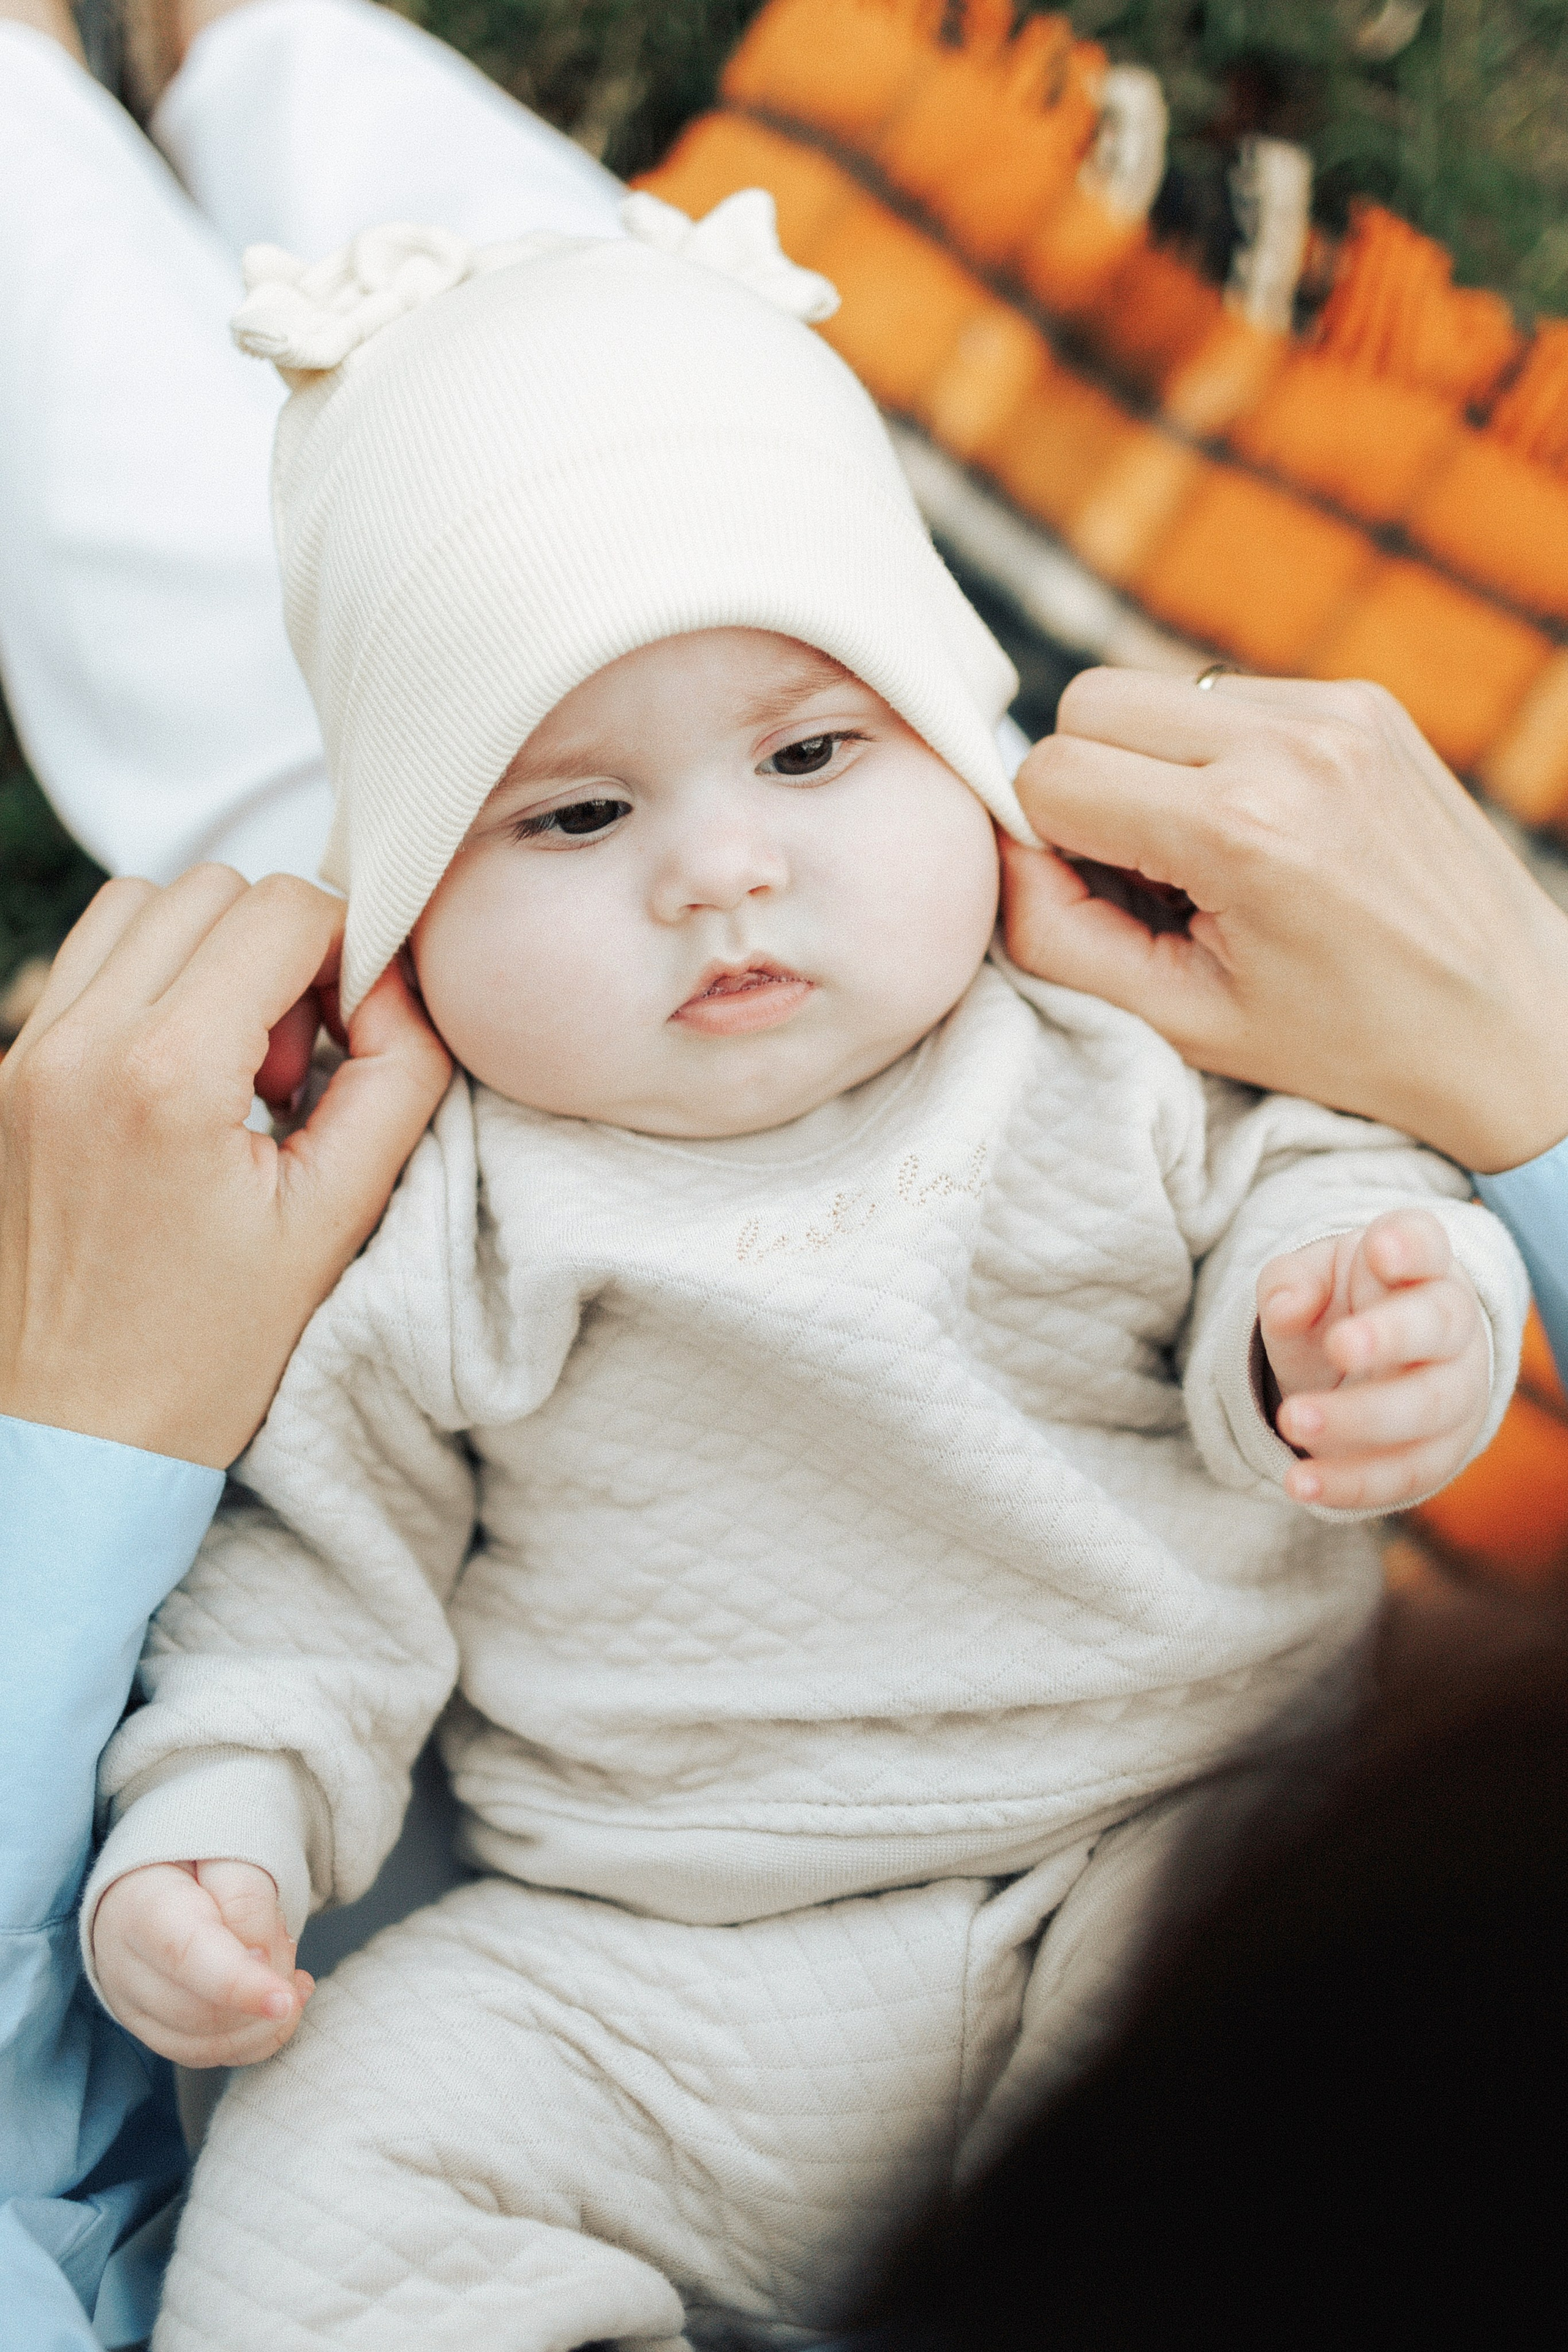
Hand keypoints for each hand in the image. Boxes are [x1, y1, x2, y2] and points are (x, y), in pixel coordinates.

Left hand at [0, 866, 449, 1465]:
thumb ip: (396, 1079)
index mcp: (165, 1075)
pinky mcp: (0, 1077)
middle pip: (210, 890)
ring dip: (206, 953)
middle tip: (299, 1062)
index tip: (362, 1029)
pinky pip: (81, 968)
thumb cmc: (204, 1350)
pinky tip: (176, 1083)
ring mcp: (22, 1056)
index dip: (352, 950)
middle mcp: (76, 1044)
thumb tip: (397, 987)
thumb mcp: (334, 1218)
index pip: (284, 911)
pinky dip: (144, 986)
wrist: (72, 1435)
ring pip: (135, 905)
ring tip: (233, 1064)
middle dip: (281, 951)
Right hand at [92, 1858, 311, 2067]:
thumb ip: (247, 1901)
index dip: (240, 1985)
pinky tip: (279, 1998)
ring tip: (284, 1965)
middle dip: (266, 1987)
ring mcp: (132, 2005)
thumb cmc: (201, 1858)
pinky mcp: (150, 2030)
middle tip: (287, 1943)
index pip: (189, 1957)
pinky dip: (256, 2036)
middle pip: (202, 2010)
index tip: (285, 1999)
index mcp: (141, 1906)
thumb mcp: (230, 1853)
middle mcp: (124, 1965)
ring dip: (264, 2017)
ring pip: (206, 2043)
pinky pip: (208, 2055)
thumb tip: (258, 1965)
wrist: (163, 1871)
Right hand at [1002, 670, 1567, 1173]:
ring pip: (1151, 690)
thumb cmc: (1346, 1041)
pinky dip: (1214, 757)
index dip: (1047, 843)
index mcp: (1241, 830)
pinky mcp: (1362, 701)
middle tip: (1143, 874)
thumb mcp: (1179, 1021)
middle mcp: (1292, 744)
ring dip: (1150, 766)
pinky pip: (1225, 698)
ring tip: (1209, 858)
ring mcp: (1336, 709)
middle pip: (1088, 702)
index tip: (1101, 900)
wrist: (1511, 1024)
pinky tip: (1262, 831)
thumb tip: (1002, 847)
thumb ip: (1055, 934)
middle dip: (1087, 785)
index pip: (1051, 772)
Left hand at [1258, 1210, 1489, 1510]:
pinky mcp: (1441, 1450)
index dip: (1411, 1245)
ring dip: (1362, 1420)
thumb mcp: (1308, 1280)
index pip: (1428, 1244)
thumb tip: (1286, 1307)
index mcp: (1419, 1264)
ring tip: (1292, 1423)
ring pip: (1429, 1408)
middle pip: (1439, 1326)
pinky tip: (1300, 1482)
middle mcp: (1452, 1323)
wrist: (1369, 1363)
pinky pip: (1408, 1472)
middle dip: (1391, 1337)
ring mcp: (1457, 1389)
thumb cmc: (1340, 1305)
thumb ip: (1291, 1283)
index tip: (1381, 1250)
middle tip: (1338, 1347)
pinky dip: (1353, 1482)